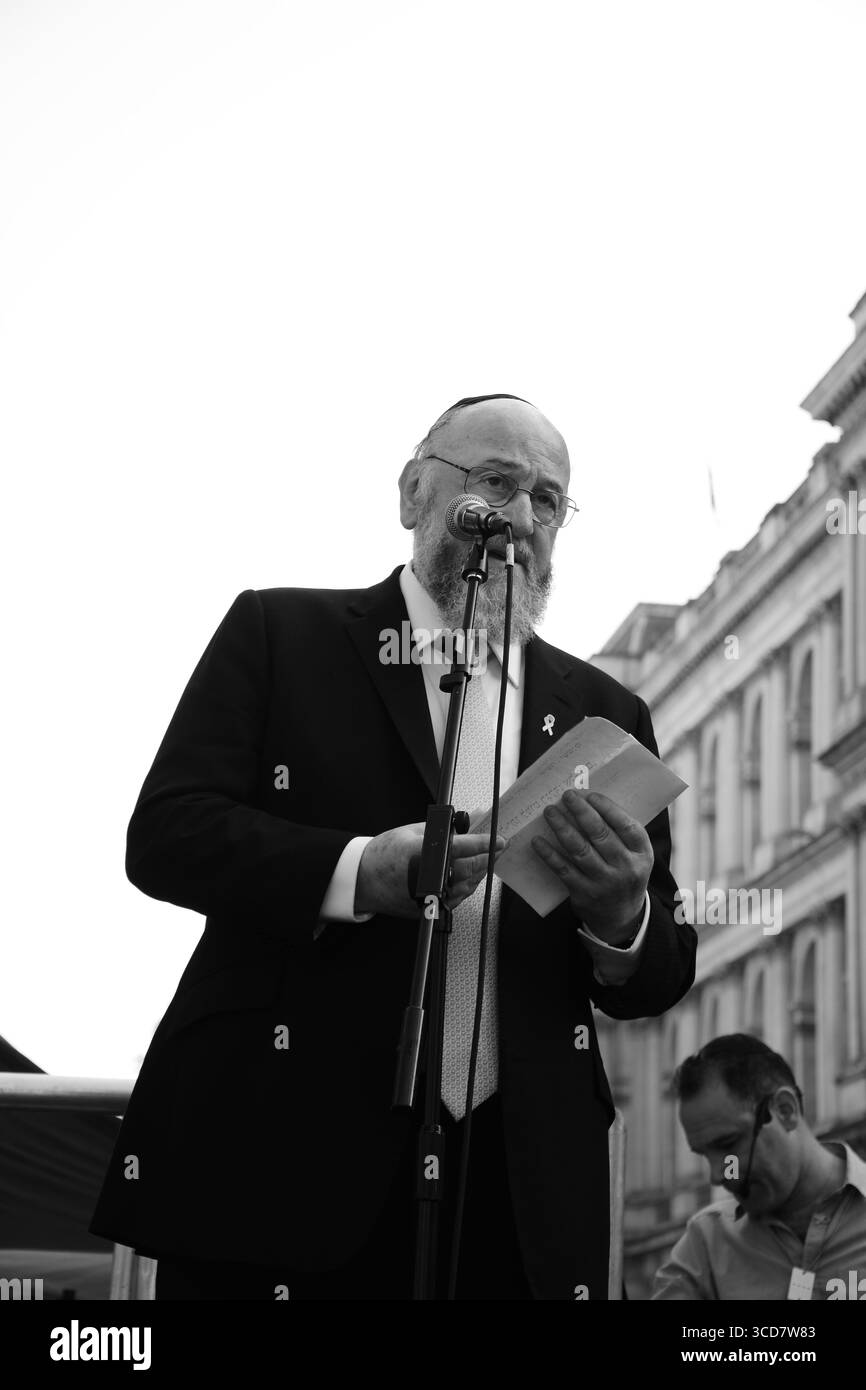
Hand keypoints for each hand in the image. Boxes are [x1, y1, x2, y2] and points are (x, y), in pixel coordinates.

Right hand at [355, 822, 506, 918]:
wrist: (364, 880)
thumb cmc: (384, 854)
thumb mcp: (412, 831)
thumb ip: (443, 829)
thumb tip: (467, 822)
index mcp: (422, 853)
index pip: (461, 848)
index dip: (484, 844)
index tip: (499, 840)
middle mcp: (428, 878)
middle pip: (469, 869)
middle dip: (488, 858)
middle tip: (499, 849)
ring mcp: (430, 896)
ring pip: (467, 885)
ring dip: (480, 872)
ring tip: (485, 859)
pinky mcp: (430, 907)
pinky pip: (458, 897)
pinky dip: (468, 885)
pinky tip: (470, 874)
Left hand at [531, 789, 651, 943]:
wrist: (622, 917)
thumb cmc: (625, 873)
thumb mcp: (635, 855)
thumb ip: (620, 832)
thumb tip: (589, 801)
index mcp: (642, 853)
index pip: (626, 825)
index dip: (607, 808)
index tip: (589, 794)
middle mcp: (626, 868)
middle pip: (601, 834)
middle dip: (581, 812)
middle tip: (566, 796)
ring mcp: (604, 882)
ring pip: (580, 850)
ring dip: (562, 828)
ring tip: (550, 812)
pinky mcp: (584, 893)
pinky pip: (563, 869)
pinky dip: (549, 854)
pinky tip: (537, 841)